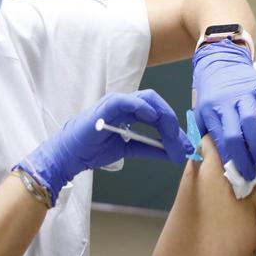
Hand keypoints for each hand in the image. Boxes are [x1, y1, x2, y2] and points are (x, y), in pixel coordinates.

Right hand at [19, 90, 193, 199]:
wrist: (71, 155)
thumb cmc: (94, 149)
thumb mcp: (129, 149)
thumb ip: (151, 149)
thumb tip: (173, 153)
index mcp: (131, 111)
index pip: (158, 112)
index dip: (174, 127)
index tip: (184, 146)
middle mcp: (126, 104)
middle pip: (157, 104)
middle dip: (172, 122)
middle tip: (182, 142)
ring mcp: (117, 103)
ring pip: (148, 100)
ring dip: (163, 117)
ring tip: (172, 136)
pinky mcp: (107, 106)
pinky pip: (128, 101)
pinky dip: (142, 108)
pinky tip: (153, 119)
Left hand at [192, 39, 255, 180]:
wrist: (220, 61)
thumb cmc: (212, 94)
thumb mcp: (201, 112)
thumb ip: (199, 134)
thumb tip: (196, 158)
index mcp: (210, 111)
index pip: (220, 140)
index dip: (229, 160)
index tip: (236, 176)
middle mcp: (226, 102)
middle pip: (234, 134)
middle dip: (243, 157)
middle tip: (250, 173)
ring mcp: (244, 92)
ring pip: (249, 119)